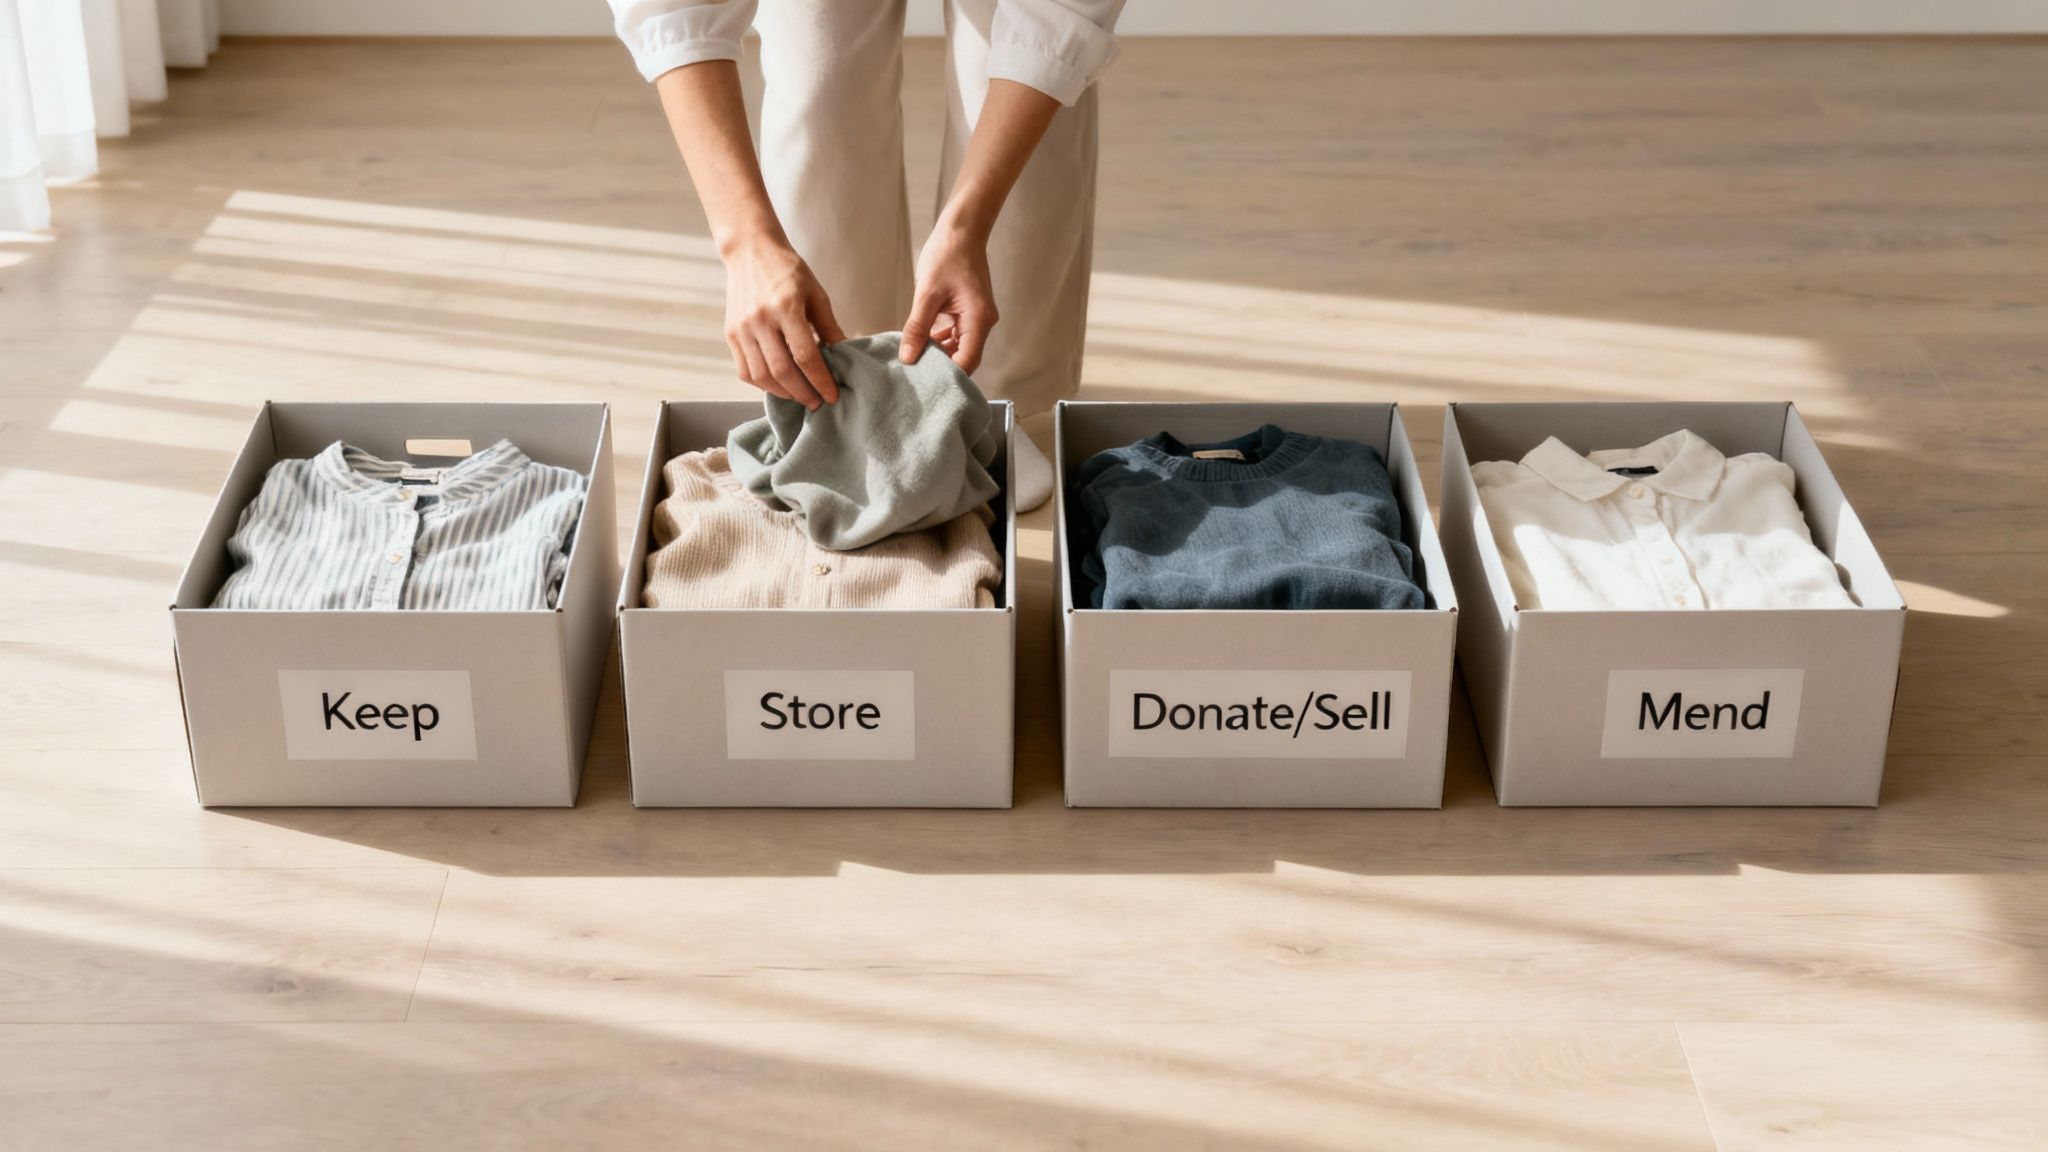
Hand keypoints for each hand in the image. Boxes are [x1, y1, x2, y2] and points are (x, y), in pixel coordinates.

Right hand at [723, 237, 845, 408]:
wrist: (750, 251)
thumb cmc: (787, 270)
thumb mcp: (816, 293)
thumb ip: (829, 327)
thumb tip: (843, 357)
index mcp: (785, 306)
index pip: (805, 355)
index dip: (821, 380)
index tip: (832, 395)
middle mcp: (760, 319)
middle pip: (782, 371)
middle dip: (803, 393)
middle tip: (817, 402)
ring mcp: (741, 328)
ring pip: (761, 376)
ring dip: (783, 393)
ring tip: (800, 396)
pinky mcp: (730, 334)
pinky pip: (745, 371)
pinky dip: (763, 385)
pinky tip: (779, 385)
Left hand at [900, 219, 996, 373]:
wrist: (962, 230)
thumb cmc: (947, 255)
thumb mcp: (927, 294)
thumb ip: (917, 328)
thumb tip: (907, 357)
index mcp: (978, 320)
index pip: (967, 361)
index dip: (947, 374)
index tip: (923, 380)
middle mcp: (983, 323)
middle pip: (964, 357)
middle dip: (941, 366)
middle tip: (914, 372)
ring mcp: (977, 318)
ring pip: (959, 347)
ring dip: (938, 353)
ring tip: (914, 358)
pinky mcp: (969, 312)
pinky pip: (956, 335)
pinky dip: (940, 340)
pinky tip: (921, 341)